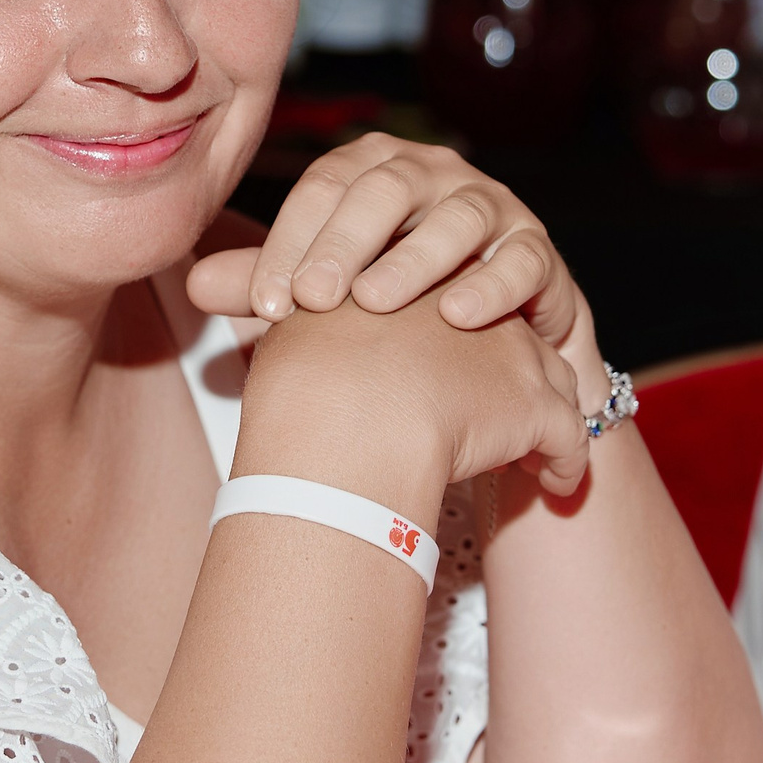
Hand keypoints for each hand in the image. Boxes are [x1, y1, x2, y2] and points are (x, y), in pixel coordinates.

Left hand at [190, 135, 582, 353]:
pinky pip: (520, 259)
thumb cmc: (389, 302)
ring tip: (375, 301)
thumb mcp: (324, 291)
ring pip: (455, 217)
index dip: (291, 240)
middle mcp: (430, 174)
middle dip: (344, 243)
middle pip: (384, 190)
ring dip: (414, 259)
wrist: (480, 339)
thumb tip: (194, 283)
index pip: (322, 188)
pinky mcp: (536, 249)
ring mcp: (488, 206)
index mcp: (370, 171)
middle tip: (311, 299)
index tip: (266, 301)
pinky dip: (491, 284)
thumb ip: (265, 283)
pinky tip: (458, 315)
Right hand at [239, 289, 592, 503]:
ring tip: (542, 457)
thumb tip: (196, 276)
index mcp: (416, 282)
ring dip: (549, 423)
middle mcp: (471, 307)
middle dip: (512, 373)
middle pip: (508, 338)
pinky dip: (566, 464)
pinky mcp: (535, 406)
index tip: (451, 367)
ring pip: (549, 386)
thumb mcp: (277, 316)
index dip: (455, 335)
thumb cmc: (305, 370)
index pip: (450, 299)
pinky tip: (557, 485)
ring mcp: (510, 355)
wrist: (353, 405)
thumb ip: (251, 292)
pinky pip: (566, 438)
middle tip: (508, 412)